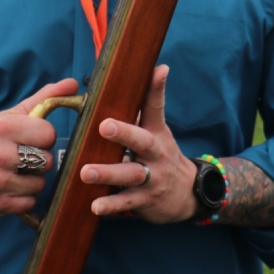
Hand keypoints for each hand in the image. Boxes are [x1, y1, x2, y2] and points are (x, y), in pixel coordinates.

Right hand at [0, 78, 77, 215]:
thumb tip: (73, 83)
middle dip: (41, 159)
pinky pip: (29, 202)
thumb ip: (46, 98)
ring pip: (39, 184)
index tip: (33, 137)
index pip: (48, 134)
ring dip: (34, 179)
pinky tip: (13, 186)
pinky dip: (25, 196)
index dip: (45, 136)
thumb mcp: (17, 114)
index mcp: (2, 128)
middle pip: (46, 161)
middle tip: (25, 156)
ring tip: (19, 171)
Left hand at [79, 65, 198, 222]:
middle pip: (142, 142)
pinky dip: (111, 205)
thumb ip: (152, 101)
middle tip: (103, 126)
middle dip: (124, 133)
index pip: (156, 107)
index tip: (157, 71)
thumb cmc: (164, 156)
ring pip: (130, 175)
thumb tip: (158, 66)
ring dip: (108, 173)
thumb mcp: (160, 129)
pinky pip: (126, 204)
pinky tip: (95, 206)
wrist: (188, 194)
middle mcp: (156, 155)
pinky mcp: (145, 201)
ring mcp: (152, 179)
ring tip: (86, 172)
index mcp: (156, 134)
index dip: (156, 89)